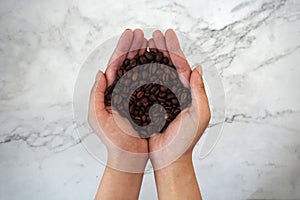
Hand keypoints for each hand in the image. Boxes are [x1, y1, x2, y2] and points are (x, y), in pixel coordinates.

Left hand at [88, 29, 148, 172]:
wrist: (129, 157)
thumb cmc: (112, 141)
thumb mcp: (97, 118)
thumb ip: (96, 95)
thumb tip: (101, 72)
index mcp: (110, 92)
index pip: (116, 64)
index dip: (123, 48)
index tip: (131, 35)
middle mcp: (123, 91)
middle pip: (129, 64)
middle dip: (135, 47)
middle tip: (143, 33)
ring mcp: (136, 96)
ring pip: (141, 71)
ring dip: (146, 55)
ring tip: (153, 42)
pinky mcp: (148, 104)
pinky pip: (152, 85)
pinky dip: (156, 72)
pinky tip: (161, 61)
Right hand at [148, 29, 210, 168]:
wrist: (169, 158)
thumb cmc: (186, 140)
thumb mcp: (199, 115)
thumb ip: (199, 92)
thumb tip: (197, 68)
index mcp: (187, 91)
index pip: (181, 65)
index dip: (174, 49)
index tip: (167, 35)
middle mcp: (174, 92)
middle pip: (167, 65)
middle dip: (162, 48)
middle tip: (154, 34)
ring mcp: (160, 97)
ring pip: (155, 73)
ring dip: (150, 57)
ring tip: (144, 43)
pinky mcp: (148, 105)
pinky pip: (144, 86)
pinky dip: (140, 73)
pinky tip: (134, 63)